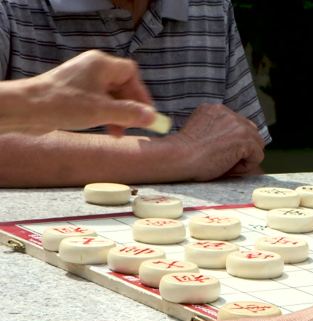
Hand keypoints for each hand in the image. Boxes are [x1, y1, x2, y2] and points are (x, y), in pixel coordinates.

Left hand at [22, 50, 155, 133]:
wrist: (26, 109)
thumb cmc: (64, 104)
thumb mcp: (102, 111)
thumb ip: (130, 114)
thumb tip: (153, 117)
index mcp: (101, 64)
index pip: (131, 73)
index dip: (141, 93)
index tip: (146, 112)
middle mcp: (93, 68)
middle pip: (122, 85)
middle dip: (129, 107)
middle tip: (134, 125)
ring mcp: (82, 80)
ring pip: (110, 96)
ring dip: (118, 114)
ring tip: (119, 132)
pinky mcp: (74, 92)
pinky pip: (97, 101)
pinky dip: (105, 114)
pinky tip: (106, 128)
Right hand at [170, 104, 264, 179]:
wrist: (178, 157)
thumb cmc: (183, 153)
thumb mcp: (200, 133)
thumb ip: (217, 131)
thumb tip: (235, 145)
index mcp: (214, 109)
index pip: (237, 124)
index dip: (232, 142)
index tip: (218, 154)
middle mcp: (227, 112)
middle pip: (250, 131)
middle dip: (242, 148)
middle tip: (224, 162)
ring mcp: (237, 124)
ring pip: (256, 143)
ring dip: (244, 157)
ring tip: (225, 165)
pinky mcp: (244, 138)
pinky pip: (257, 155)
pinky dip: (246, 165)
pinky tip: (229, 168)